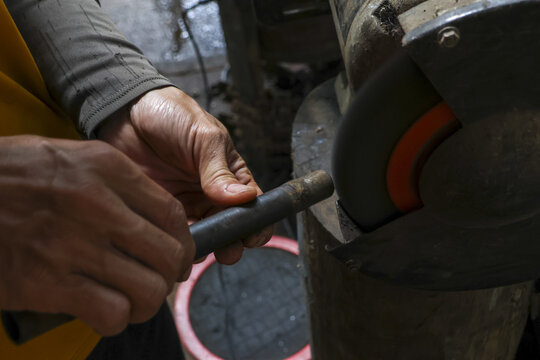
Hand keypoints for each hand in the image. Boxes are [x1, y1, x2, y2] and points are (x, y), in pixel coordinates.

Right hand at [0, 136, 193, 335]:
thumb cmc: (13, 175)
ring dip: (148, 301)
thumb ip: (116, 180)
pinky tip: (106, 311)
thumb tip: (157, 215)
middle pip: (169, 253)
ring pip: (149, 289)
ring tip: (135, 299)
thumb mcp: (69, 157)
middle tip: (160, 280)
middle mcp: (96, 204)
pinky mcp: (46, 282)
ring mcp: (72, 244)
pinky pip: (111, 313)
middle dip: (173, 275)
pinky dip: (117, 319)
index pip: (172, 213)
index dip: (186, 242)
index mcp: (106, 167)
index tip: (180, 255)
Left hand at [98, 86, 271, 263]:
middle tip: (228, 252)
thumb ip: (221, 171)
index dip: (258, 224)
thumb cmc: (173, 115)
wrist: (126, 111)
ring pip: (205, 235)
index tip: (252, 236)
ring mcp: (187, 204)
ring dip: (206, 246)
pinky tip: (177, 244)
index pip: (254, 206)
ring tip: (199, 250)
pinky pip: (175, 233)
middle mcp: (214, 194)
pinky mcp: (161, 210)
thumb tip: (245, 198)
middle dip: (233, 244)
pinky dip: (178, 243)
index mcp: (232, 174)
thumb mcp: (205, 137)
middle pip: (231, 228)